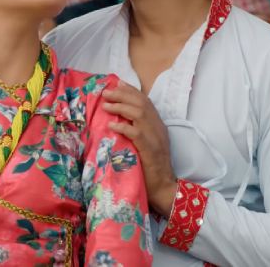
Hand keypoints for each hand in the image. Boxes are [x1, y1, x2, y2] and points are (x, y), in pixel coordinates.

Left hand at [102, 81, 177, 215]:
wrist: (163, 187)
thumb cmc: (150, 168)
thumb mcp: (145, 144)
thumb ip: (137, 130)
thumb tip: (119, 120)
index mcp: (158, 125)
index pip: (145, 101)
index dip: (131, 91)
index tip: (117, 84)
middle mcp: (158, 128)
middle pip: (142, 103)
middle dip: (123, 95)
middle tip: (106, 92)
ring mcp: (155, 138)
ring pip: (140, 114)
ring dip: (121, 107)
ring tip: (106, 105)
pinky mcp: (150, 149)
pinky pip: (136, 133)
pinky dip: (124, 127)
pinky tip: (112, 126)